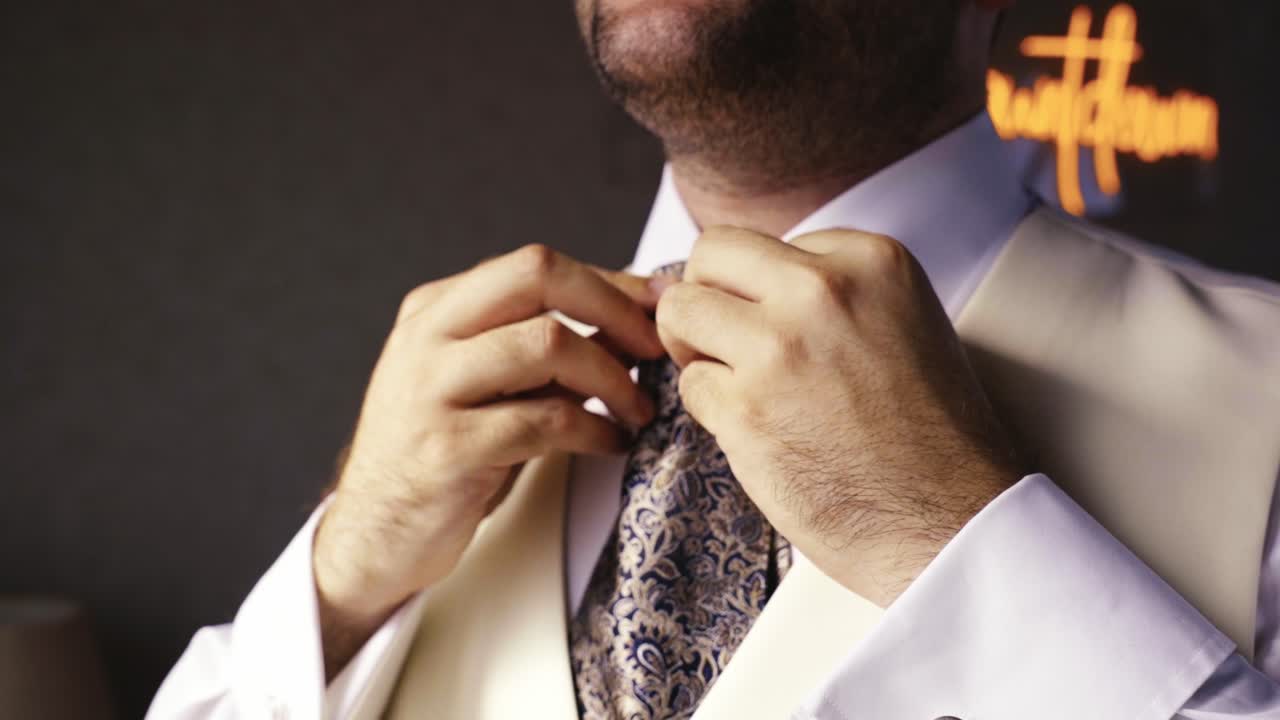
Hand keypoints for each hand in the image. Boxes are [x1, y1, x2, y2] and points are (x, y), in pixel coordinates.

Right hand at [313, 244, 664, 677]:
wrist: (373, 533)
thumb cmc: (445, 453)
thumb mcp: (483, 384)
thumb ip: (538, 347)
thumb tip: (633, 321)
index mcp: (437, 308)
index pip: (535, 265)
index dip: (610, 282)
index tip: (660, 307)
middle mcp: (428, 335)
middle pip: (537, 274)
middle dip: (614, 306)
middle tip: (656, 348)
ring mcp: (430, 389)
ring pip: (548, 343)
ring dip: (613, 376)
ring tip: (638, 410)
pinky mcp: (446, 448)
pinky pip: (543, 421)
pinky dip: (594, 430)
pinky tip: (611, 443)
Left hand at [656, 226, 1023, 606]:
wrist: (952, 522)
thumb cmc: (927, 433)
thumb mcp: (900, 321)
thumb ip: (826, 288)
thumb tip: (712, 278)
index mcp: (871, 259)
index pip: (765, 243)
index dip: (759, 291)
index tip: (789, 334)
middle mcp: (824, 290)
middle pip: (711, 255)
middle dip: (704, 297)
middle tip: (723, 343)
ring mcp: (780, 348)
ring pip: (680, 311)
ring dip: (693, 349)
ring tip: (737, 385)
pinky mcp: (747, 410)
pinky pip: (690, 385)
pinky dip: (712, 409)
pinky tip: (760, 433)